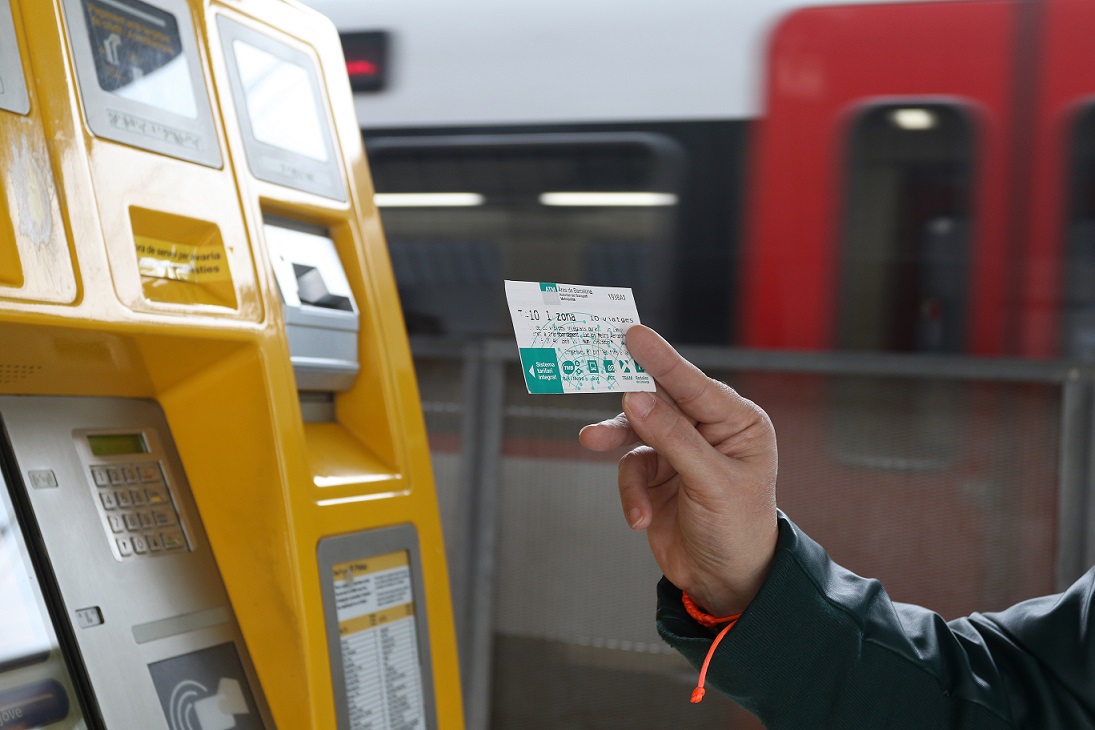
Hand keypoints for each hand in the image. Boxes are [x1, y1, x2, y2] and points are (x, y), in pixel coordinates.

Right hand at [578, 325, 778, 615]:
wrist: (724, 583)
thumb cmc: (739, 531)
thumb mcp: (711, 483)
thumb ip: (673, 438)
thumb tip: (637, 399)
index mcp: (737, 422)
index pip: (694, 383)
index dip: (661, 359)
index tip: (634, 335)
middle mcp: (708, 430)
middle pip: (660, 398)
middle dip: (630, 395)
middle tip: (596, 369)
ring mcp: (679, 452)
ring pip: (636, 430)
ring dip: (617, 441)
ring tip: (592, 441)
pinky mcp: (655, 477)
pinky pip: (629, 468)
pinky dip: (629, 491)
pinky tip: (638, 516)